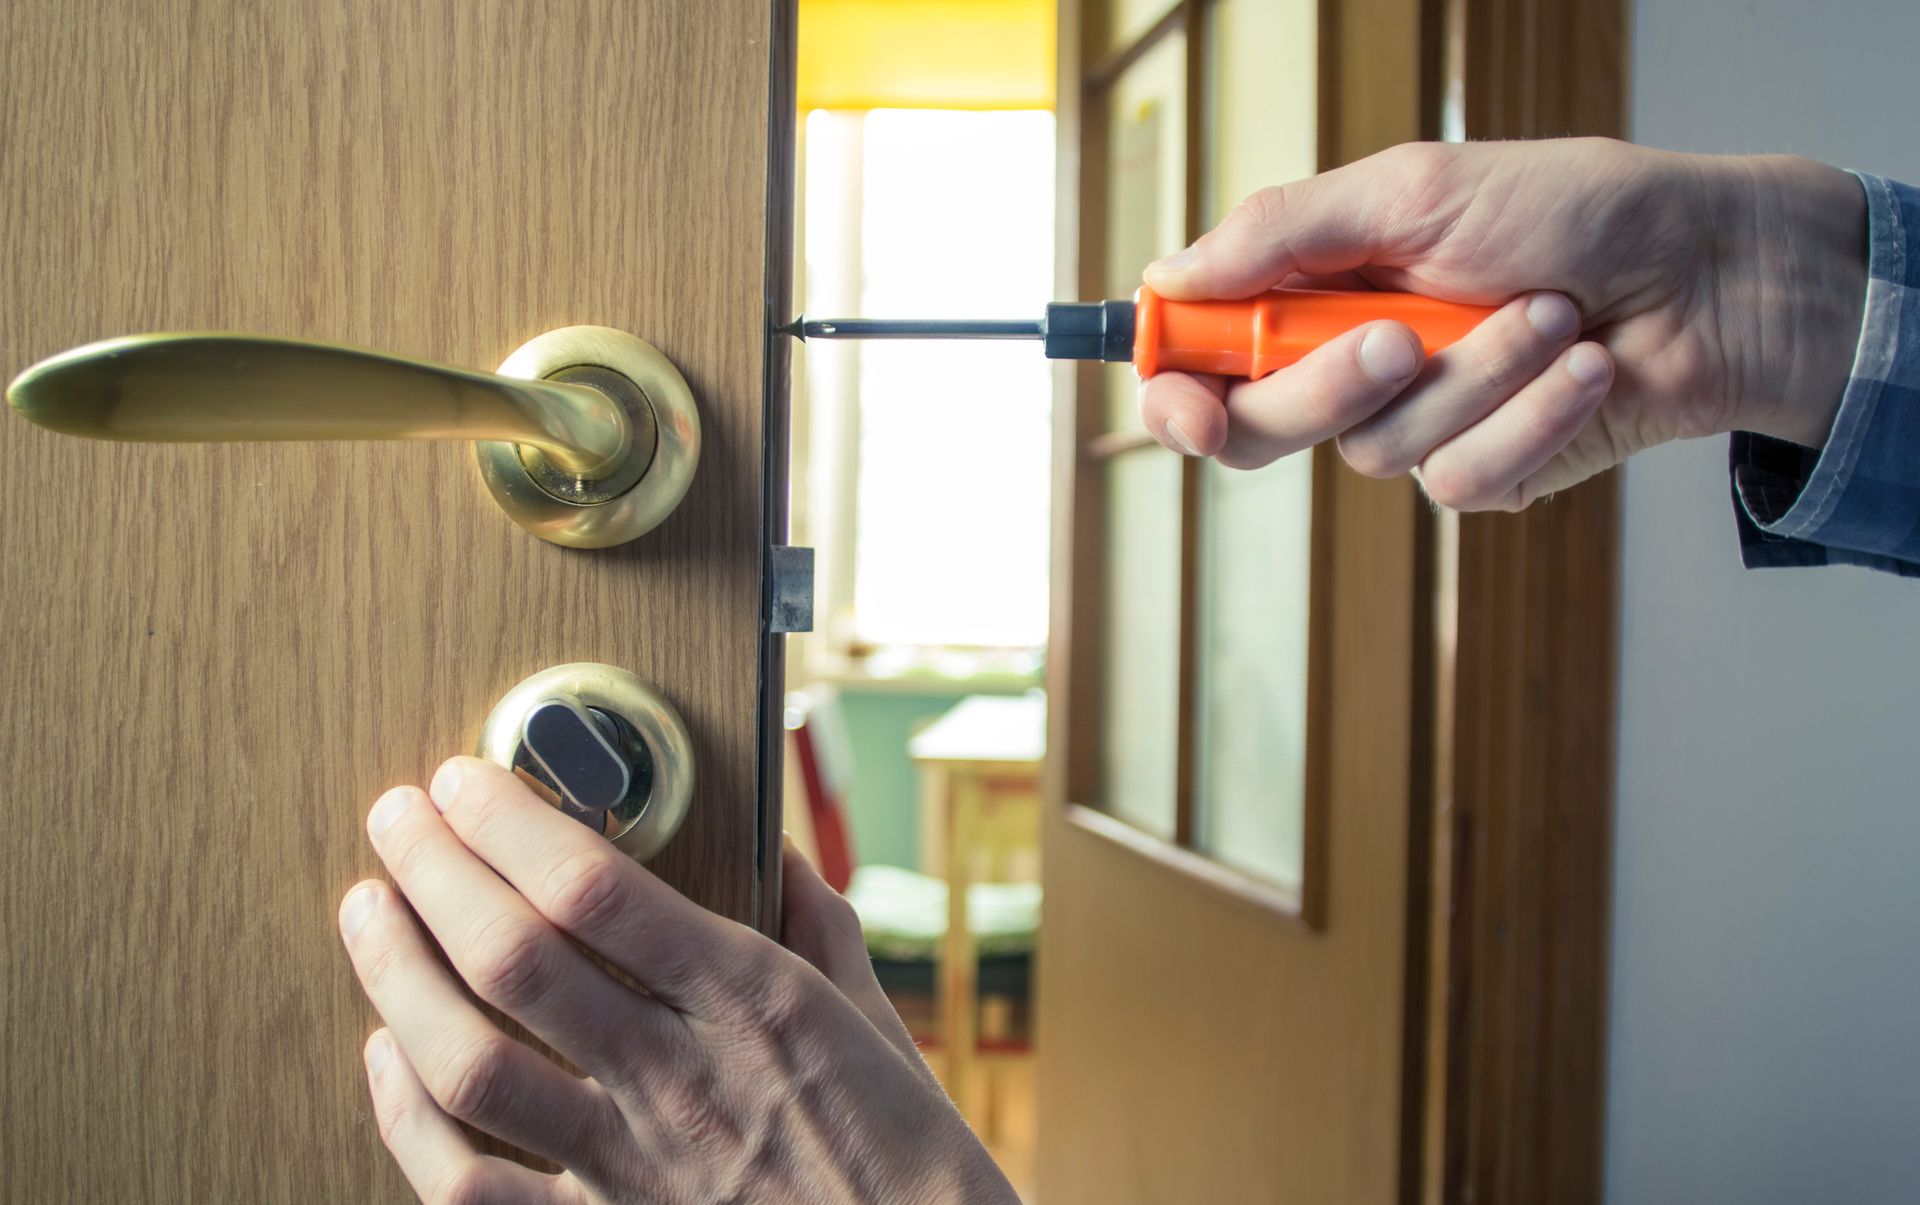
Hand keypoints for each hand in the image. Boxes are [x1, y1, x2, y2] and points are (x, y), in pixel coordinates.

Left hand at [337, 757, 1014, 1203]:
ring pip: (469, 1064)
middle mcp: (679, 1078)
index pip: (597, 889)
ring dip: (397, 976)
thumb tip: (775, 851)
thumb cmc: (907, 1159)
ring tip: (369, 911)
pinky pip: (467, 1188)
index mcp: (754, 1003)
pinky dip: (406, 1119)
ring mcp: (629, 1165)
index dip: (511, 823)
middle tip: (399, 816)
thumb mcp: (878, 1019)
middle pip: (514, 958)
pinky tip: (386, 1059)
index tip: (468, 780)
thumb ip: (816, 926)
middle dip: (435, 869)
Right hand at [1139, 137, 1867, 509]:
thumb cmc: (1577, 209)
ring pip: (1375, 452)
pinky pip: (1461, 480)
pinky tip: (1582, 366)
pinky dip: (1529, 416)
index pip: (1205, 358)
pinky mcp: (1485, 471)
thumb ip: (1284, 233)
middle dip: (1326, 388)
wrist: (1713, 270)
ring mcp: (1418, 423)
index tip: (1187, 406)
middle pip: (1262, 428)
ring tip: (1548, 313)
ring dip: (1473, 378)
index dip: (1176, 392)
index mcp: (1318, 287)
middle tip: (1398, 338)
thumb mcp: (1415, 190)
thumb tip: (1170, 275)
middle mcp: (1353, 362)